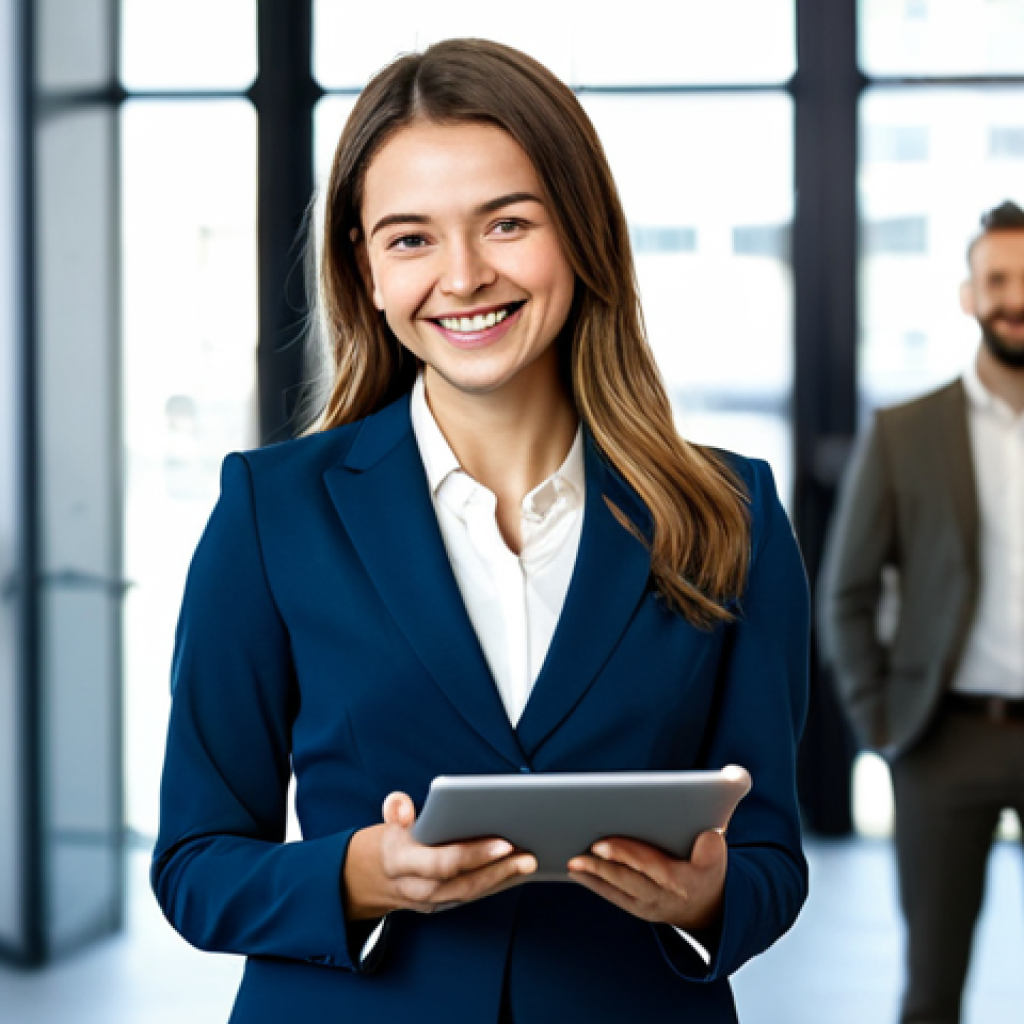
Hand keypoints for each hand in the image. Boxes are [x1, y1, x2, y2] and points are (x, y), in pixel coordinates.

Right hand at [344, 792, 536, 919]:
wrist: (368, 878)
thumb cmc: (390, 840)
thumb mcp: (387, 823)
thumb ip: (395, 810)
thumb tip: (402, 807)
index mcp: (400, 862)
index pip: (440, 863)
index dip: (472, 855)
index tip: (503, 842)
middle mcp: (414, 888)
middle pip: (461, 885)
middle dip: (497, 871)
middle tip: (528, 855)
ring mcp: (428, 902)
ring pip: (469, 895)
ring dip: (502, 879)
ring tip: (530, 861)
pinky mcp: (440, 906)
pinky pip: (472, 897)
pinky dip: (496, 885)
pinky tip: (518, 871)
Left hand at [567, 830, 726, 931]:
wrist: (710, 907)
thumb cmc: (708, 866)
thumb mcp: (717, 853)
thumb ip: (711, 843)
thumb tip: (705, 834)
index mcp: (698, 875)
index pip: (673, 859)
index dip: (644, 852)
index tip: (627, 841)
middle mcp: (674, 893)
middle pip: (641, 874)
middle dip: (617, 859)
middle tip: (595, 845)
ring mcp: (655, 904)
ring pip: (622, 887)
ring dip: (597, 873)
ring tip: (575, 860)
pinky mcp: (641, 910)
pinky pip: (615, 897)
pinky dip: (595, 883)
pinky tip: (577, 871)